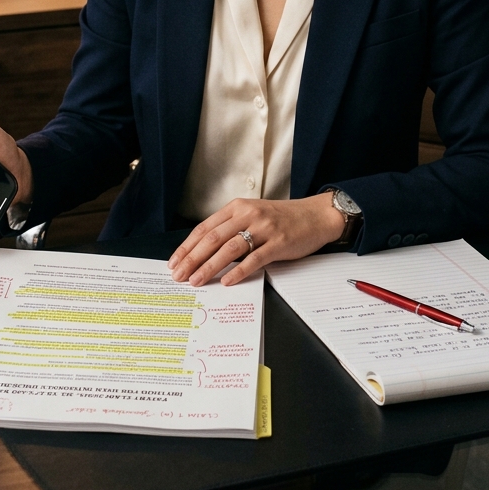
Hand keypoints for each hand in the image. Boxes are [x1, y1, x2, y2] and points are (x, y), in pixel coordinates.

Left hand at [168, 194, 346, 286]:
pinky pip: (254, 259)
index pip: (205, 228)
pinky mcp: (278, 243)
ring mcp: (263, 228)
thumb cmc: (281, 219)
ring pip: (229, 249)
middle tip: (179, 276)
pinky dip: (238, 271)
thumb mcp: (252, 215)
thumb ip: (231, 228)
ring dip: (209, 267)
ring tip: (196, 281)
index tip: (174, 262)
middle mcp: (247, 215)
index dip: (187, 246)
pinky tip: (227, 281)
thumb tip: (204, 252)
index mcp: (237, 207)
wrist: (315, 215)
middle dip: (192, 259)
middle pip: (213, 238)